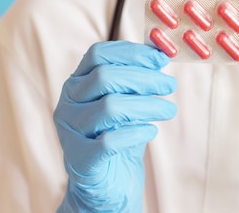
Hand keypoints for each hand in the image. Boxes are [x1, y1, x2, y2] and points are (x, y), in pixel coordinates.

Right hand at [53, 41, 176, 212]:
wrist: (105, 185)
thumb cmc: (117, 137)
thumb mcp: (127, 102)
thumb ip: (137, 79)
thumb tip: (161, 55)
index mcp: (77, 84)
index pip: (97, 54)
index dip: (131, 53)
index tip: (160, 59)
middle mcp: (67, 104)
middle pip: (105, 77)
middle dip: (144, 78)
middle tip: (170, 85)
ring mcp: (70, 132)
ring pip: (110, 107)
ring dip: (147, 105)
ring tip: (169, 110)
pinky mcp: (80, 159)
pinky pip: (109, 141)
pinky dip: (136, 133)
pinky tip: (151, 131)